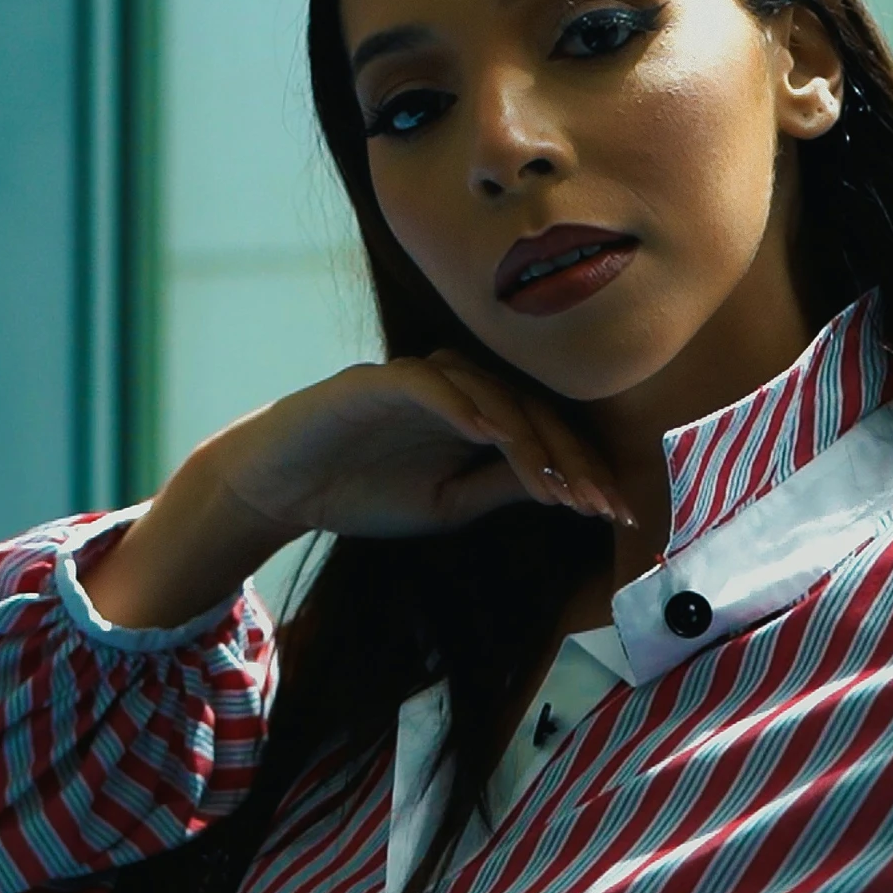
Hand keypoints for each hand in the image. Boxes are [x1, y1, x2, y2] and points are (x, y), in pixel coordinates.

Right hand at [206, 350, 618, 540]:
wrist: (279, 487)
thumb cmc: (361, 491)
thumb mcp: (448, 502)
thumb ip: (500, 485)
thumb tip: (566, 485)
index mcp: (474, 415)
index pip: (543, 432)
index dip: (582, 470)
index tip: (613, 513)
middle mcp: (453, 387)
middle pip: (528, 407)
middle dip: (567, 458)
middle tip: (595, 504)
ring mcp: (416, 379)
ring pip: (487, 392)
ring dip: (525, 437)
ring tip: (552, 483)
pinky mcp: (376, 380)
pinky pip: (427, 383)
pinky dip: (460, 404)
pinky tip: (488, 435)